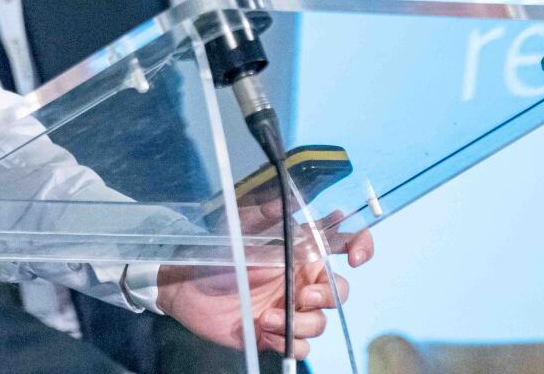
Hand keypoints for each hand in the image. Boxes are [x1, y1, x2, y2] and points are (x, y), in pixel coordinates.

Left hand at [157, 228, 373, 359]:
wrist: (183, 284)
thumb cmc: (213, 250)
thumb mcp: (237, 226)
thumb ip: (266, 213)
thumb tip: (292, 198)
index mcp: (298, 251)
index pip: (342, 244)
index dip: (361, 246)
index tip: (355, 257)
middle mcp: (299, 280)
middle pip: (339, 291)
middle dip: (326, 296)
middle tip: (299, 296)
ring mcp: (289, 308)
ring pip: (320, 322)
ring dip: (301, 323)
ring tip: (268, 316)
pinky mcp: (275, 333)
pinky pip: (301, 346)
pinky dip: (290, 343)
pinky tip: (266, 331)